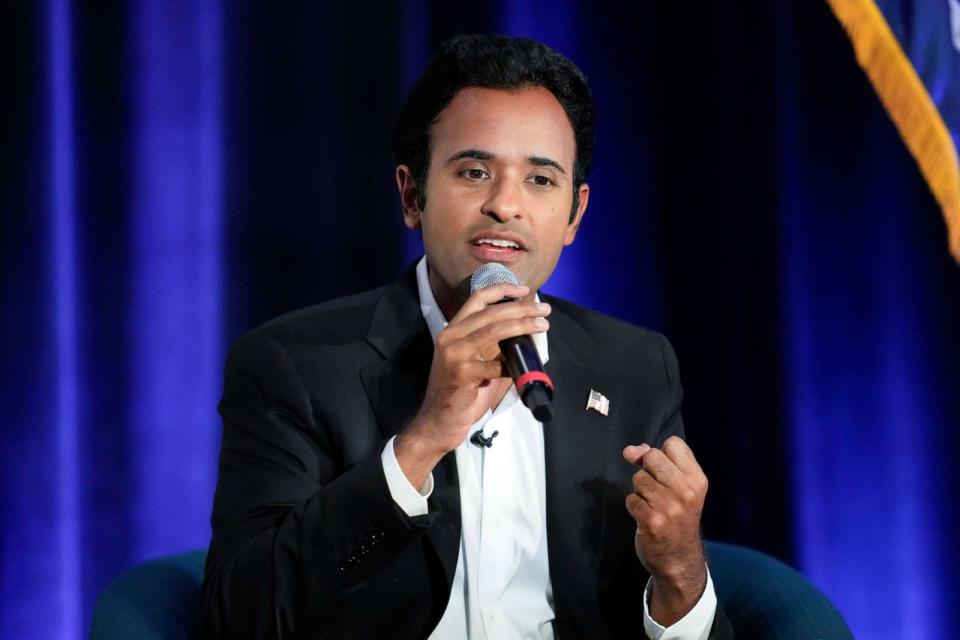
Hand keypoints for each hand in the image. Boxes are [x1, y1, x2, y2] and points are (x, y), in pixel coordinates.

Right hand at [394, 283, 550, 486]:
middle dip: (521, 308)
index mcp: (453, 330)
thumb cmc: (459, 395)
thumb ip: (494, 348)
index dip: (502, 290)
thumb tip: (526, 336)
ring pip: (494, 330)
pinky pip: (494, 365)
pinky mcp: (460, 373)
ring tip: (542, 325)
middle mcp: (450, 337)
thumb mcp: (475, 364)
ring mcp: (454, 354)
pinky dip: (512, 365)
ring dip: (522, 325)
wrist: (437, 423)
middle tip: (544, 310)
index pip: (477, 299)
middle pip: (491, 312)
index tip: (524, 290)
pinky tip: (523, 367)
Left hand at [622, 436, 707, 625]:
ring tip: (653, 506)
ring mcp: (670, 507)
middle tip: (656, 491)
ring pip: (638, 479)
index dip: (661, 453)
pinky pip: (631, 499)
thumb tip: (630, 450)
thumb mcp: (680, 488)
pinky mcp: (652, 521)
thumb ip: (658, 463)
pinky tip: (645, 518)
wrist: (678, 559)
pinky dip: (633, 507)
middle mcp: (687, 492)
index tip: (663, 471)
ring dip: (640, 491)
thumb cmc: (677, 517)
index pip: (673, 443)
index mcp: (698, 480)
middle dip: (647, 470)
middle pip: (651, 456)